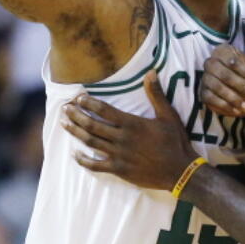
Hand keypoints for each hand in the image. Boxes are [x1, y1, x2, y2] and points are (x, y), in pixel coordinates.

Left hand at [62, 72, 196, 190]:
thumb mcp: (168, 115)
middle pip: (92, 124)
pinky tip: (75, 154)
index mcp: (132, 123)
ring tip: (64, 123)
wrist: (180, 171)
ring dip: (76, 132)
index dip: (89, 103)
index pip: (104, 110)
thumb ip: (156, 94)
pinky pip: (96, 165)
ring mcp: (119, 155)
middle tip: (64, 108)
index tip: (78, 97)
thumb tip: (151, 72)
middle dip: (76, 115)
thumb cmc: (175, 142)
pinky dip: (83, 160)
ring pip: (91, 142)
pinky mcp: (119, 169)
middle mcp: (122, 138)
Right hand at [201, 45, 244, 117]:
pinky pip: (211, 99)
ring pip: (217, 87)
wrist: (243, 90)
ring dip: (234, 98)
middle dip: (241, 86)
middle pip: (223, 74)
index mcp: (223, 51)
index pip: (232, 60)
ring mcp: (205, 78)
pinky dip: (225, 105)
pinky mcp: (203, 93)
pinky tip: (238, 111)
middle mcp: (210, 62)